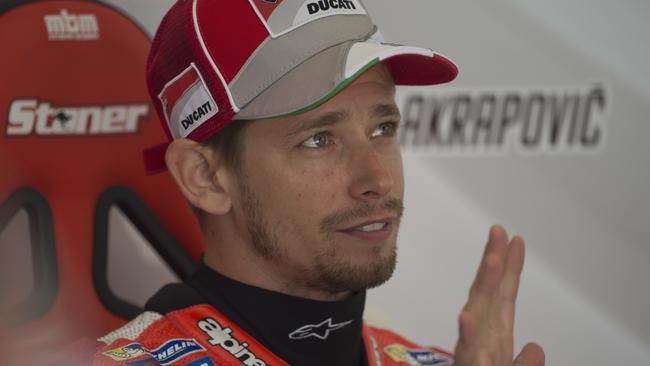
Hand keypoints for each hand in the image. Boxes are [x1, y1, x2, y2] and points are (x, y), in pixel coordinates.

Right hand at [452, 225, 544, 365]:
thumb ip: (524, 363)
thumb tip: (536, 348)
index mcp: (495, 337)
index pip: (504, 296)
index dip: (510, 267)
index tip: (515, 239)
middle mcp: (483, 338)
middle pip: (489, 294)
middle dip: (493, 261)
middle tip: (499, 231)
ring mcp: (475, 352)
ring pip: (479, 316)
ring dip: (483, 287)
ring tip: (491, 260)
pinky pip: (468, 351)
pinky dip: (467, 333)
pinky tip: (466, 314)